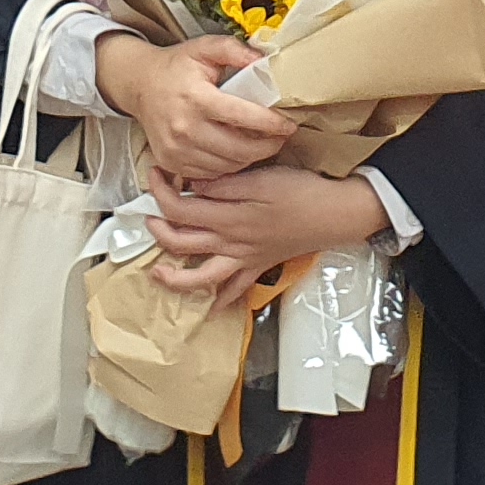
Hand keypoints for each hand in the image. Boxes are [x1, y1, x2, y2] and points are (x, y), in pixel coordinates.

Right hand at [96, 32, 295, 184]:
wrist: (139, 85)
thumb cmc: (177, 66)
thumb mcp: (205, 47)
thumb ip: (235, 50)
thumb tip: (264, 60)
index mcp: (196, 97)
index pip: (242, 116)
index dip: (271, 123)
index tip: (288, 124)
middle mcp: (184, 127)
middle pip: (239, 149)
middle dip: (268, 147)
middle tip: (281, 138)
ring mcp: (176, 149)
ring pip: (227, 165)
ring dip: (250, 158)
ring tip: (261, 144)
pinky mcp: (171, 162)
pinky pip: (210, 174)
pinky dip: (228, 166)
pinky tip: (236, 152)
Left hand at [148, 165, 387, 298]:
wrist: (336, 214)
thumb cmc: (302, 192)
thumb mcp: (261, 178)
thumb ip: (223, 185)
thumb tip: (191, 184)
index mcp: (228, 217)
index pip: (179, 209)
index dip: (160, 192)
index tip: (155, 175)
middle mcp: (231, 243)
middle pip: (181, 244)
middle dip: (157, 231)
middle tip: (148, 215)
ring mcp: (245, 258)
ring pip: (201, 277)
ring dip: (176, 279)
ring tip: (158, 273)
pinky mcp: (260, 264)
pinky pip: (236, 289)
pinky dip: (222, 301)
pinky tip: (212, 309)